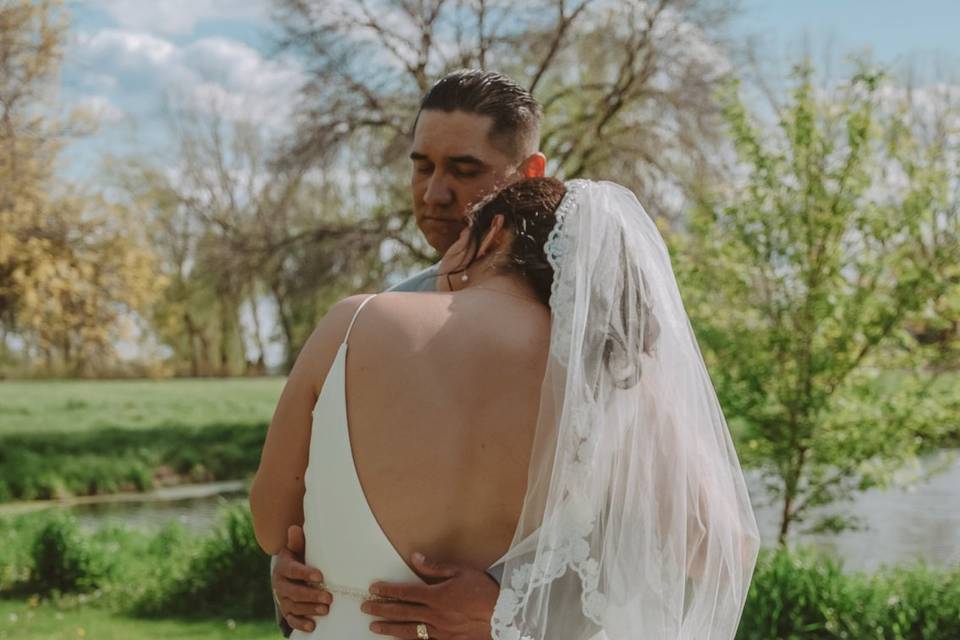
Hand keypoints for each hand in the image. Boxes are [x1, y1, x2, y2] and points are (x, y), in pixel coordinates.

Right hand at [273, 524, 333, 632]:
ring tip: (326, 609)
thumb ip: (297, 541)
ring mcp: (283, 599)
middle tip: (329, 597)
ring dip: (310, 609)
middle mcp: (280, 585)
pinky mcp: (287, 611)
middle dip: (311, 596)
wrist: (286, 573)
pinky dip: (301, 624)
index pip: (293, 571)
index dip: (306, 574)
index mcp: (283, 567)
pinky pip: (292, 619)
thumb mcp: (296, 549)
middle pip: (294, 592)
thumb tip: (295, 528)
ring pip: (294, 607)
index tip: (320, 576)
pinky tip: (312, 626)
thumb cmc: (298, 558)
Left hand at [361, 552, 499, 639]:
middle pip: (401, 612)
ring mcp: (440, 631)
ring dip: (389, 628)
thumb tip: (414, 557)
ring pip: (408, 630)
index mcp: (436, 596)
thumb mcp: (460, 571)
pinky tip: (400, 639)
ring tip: (374, 627)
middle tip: (365, 607)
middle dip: (381, 609)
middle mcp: (434, 615)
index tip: (373, 589)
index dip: (387, 591)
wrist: (504, 615)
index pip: (405, 593)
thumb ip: (434, 567)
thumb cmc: (484, 590)